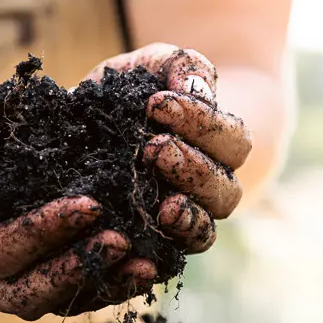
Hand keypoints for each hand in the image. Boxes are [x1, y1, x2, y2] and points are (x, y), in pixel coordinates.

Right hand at [0, 106, 154, 320]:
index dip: (41, 233)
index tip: (89, 205)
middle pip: (26, 293)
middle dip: (76, 268)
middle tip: (123, 239)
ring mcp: (4, 289)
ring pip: (55, 303)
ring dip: (101, 285)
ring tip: (146, 262)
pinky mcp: (36, 284)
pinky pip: (75, 296)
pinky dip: (110, 285)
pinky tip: (148, 264)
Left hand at [83, 43, 252, 255]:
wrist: (90, 124)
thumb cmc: (132, 91)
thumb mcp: (152, 65)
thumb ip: (182, 66)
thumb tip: (198, 90)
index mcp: (219, 145)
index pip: (232, 140)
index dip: (202, 123)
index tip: (157, 104)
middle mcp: (209, 187)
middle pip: (226, 189)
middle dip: (193, 167)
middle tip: (152, 147)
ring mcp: (184, 220)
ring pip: (207, 229)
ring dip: (187, 212)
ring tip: (159, 199)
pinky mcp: (154, 246)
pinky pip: (173, 258)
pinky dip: (163, 249)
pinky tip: (142, 231)